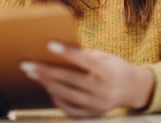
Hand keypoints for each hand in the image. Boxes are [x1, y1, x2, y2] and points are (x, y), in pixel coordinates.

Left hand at [20, 42, 154, 117]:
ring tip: (33, 74)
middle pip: (70, 80)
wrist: (132, 89)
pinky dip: (57, 98)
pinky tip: (49, 88)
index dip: (66, 52)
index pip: (84, 60)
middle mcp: (103, 90)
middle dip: (46, 71)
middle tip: (27, 65)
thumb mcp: (104, 56)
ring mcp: (97, 106)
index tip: (49, 44)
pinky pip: (69, 109)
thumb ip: (84, 55)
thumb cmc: (114, 67)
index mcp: (108, 71)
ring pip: (66, 95)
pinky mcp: (92, 115)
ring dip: (47, 84)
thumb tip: (57, 50)